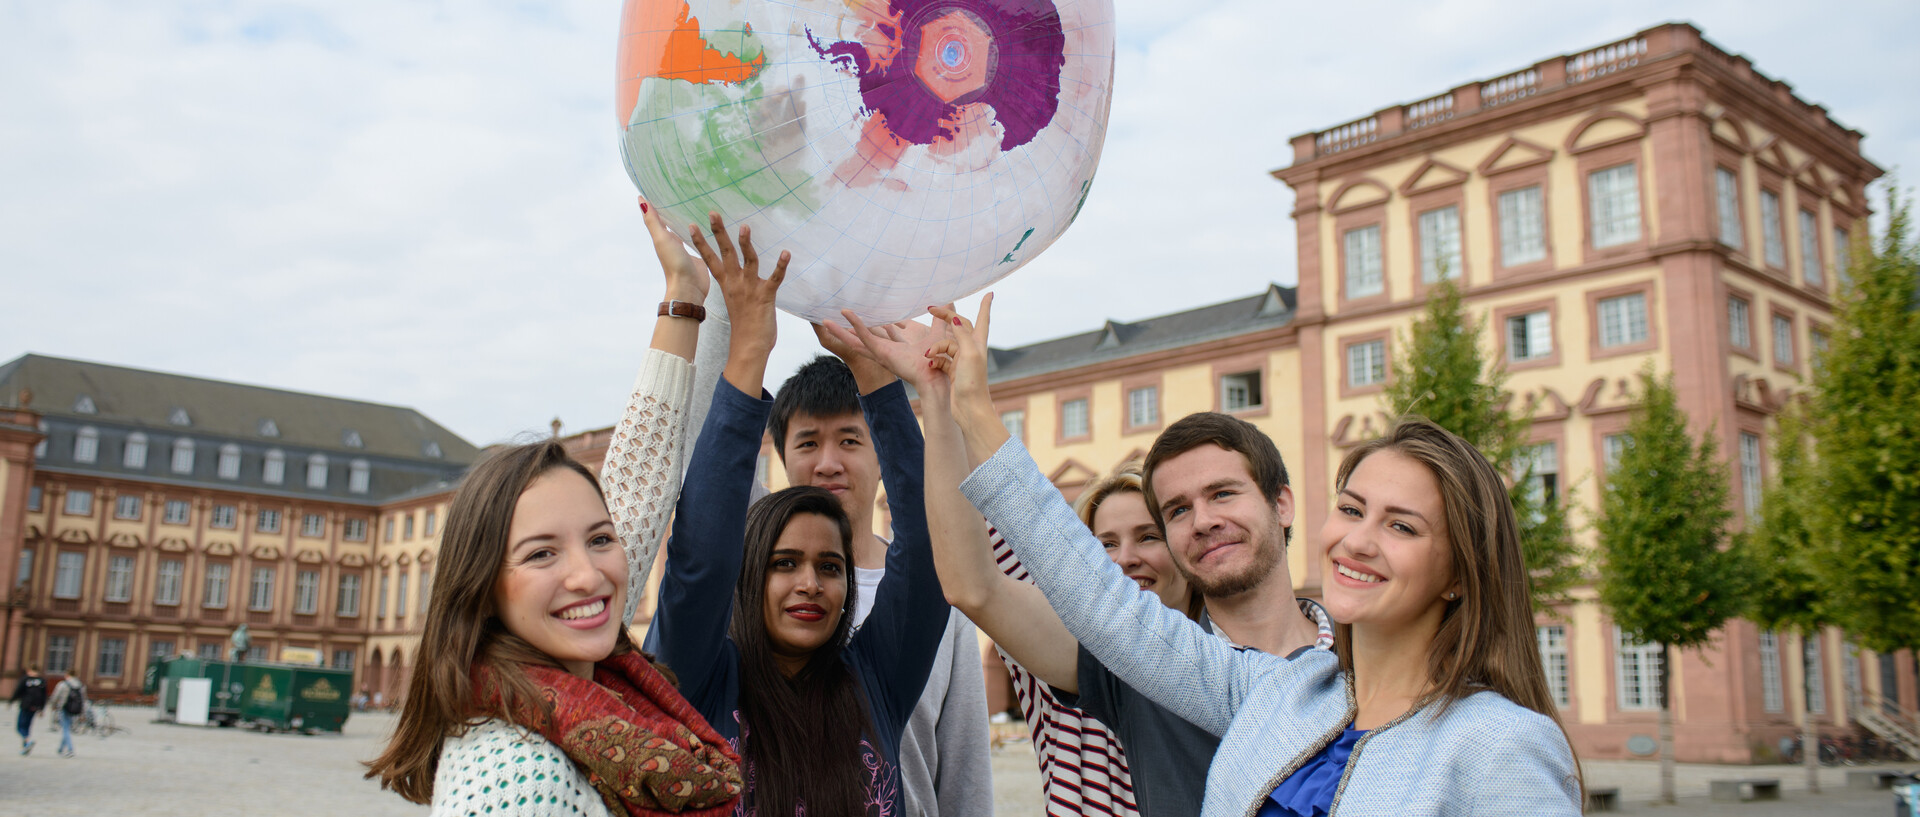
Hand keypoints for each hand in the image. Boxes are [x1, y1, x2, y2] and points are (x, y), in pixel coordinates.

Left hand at [639, 198, 708, 302]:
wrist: (689, 287)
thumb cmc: (673, 263)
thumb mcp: (661, 239)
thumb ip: (653, 221)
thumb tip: (640, 199)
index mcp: (664, 236)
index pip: (660, 215)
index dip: (660, 202)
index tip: (664, 185)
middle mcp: (675, 241)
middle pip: (675, 221)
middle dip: (678, 207)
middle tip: (686, 188)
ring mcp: (689, 248)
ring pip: (689, 229)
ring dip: (692, 218)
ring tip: (701, 201)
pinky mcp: (702, 253)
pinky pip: (703, 238)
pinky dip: (705, 230)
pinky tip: (713, 223)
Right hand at [689, 212, 787, 354]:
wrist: (749, 347)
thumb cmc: (745, 326)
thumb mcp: (737, 301)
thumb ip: (737, 286)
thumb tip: (738, 276)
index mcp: (727, 284)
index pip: (710, 259)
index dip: (701, 242)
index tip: (692, 225)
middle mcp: (735, 283)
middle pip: (725, 253)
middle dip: (719, 232)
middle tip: (713, 213)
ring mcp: (750, 289)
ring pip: (747, 261)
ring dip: (746, 244)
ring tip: (745, 227)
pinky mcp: (765, 296)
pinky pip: (774, 278)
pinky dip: (781, 265)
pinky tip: (786, 253)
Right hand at [821, 313, 941, 393]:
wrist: (938, 377)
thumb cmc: (938, 360)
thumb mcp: (937, 332)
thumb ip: (941, 317)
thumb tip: (948, 301)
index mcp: (893, 349)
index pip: (875, 336)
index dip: (866, 326)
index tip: (857, 316)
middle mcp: (883, 352)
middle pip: (859, 340)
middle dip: (844, 331)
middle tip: (830, 320)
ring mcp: (880, 353)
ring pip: (855, 340)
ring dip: (840, 330)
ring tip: (824, 320)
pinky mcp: (881, 352)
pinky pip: (864, 337)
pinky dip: (855, 325)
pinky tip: (845, 315)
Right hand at [928, 295, 994, 429]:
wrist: (969, 409)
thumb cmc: (972, 382)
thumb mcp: (968, 354)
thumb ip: (961, 335)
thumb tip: (954, 320)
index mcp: (978, 343)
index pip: (983, 319)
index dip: (985, 305)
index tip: (989, 293)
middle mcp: (972, 349)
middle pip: (959, 326)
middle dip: (946, 318)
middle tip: (930, 309)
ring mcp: (962, 360)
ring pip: (946, 344)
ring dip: (936, 347)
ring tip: (928, 355)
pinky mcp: (954, 371)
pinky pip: (941, 358)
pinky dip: (935, 359)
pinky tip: (931, 364)